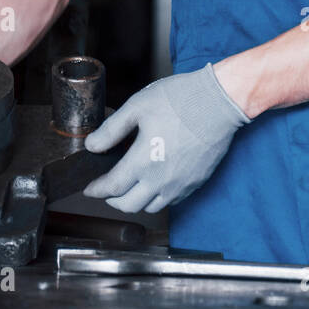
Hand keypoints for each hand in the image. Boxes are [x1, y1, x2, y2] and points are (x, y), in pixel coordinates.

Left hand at [82, 63, 249, 212]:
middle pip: (129, 205)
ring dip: (136, 201)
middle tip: (107, 190)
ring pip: (151, 207)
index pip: (112, 187)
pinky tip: (155, 181)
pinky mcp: (196, 182)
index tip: (89, 189)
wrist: (219, 102)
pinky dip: (157, 197)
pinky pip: (172, 200)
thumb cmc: (180, 100)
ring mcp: (180, 184)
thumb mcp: (137, 106)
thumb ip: (111, 130)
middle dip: (112, 200)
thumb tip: (92, 145)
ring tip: (130, 187)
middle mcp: (161, 180)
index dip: (96, 190)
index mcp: (143, 161)